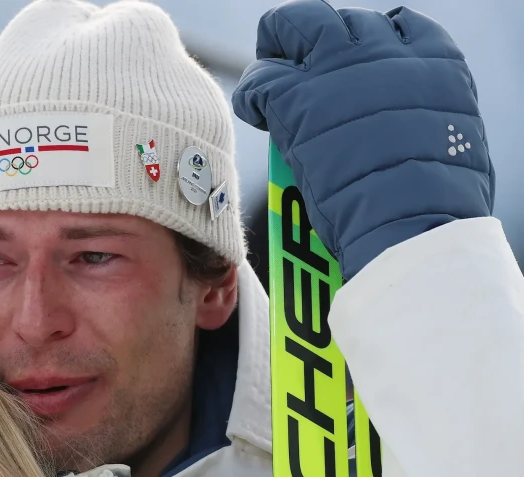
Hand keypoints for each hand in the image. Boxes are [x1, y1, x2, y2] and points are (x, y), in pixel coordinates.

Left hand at [233, 0, 493, 278]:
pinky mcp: (295, 99)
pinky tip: (253, 109)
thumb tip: (408, 124)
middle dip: (316, 38)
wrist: (413, 224)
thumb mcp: (456, 144)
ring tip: (270, 79)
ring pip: (294, 27)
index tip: (353, 64)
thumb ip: (428, 116)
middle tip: (300, 63)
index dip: (369, 43)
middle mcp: (386, 53)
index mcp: (435, 62)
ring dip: (279, 50)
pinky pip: (260, 79)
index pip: (396, 26)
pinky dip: (251, 92)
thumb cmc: (440, 207)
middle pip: (338, 21)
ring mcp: (337, 71)